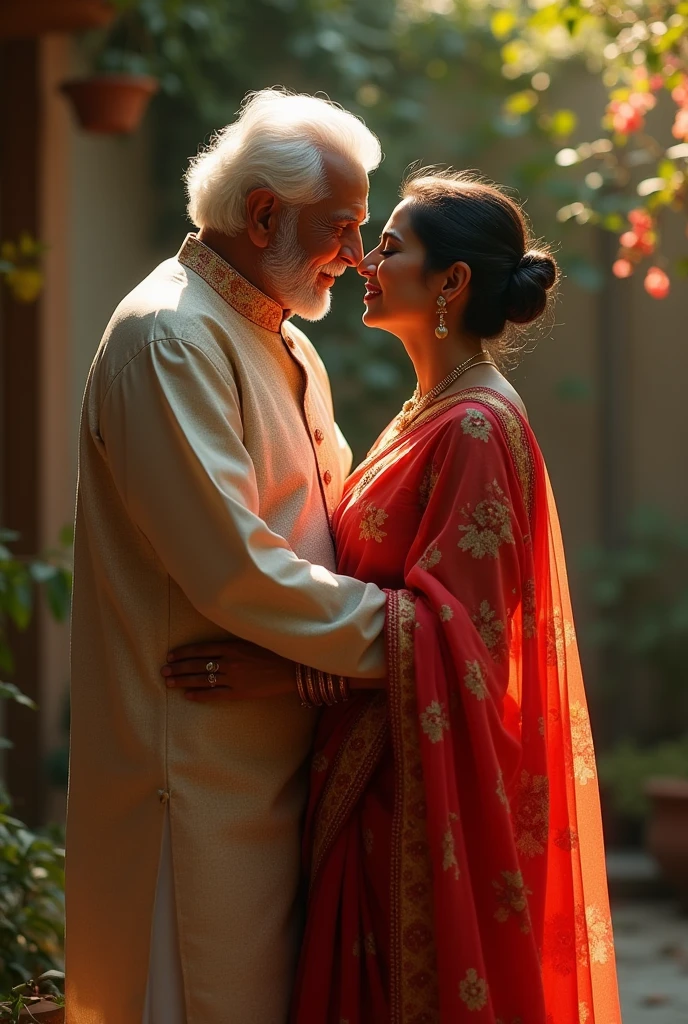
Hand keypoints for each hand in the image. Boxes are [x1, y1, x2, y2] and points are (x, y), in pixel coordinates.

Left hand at [161, 638, 296, 701]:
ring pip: (203, 679)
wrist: (292, 669)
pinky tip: (188, 696)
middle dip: (178, 668)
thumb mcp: (251, 641)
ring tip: (170, 683)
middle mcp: (229, 661)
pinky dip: (201, 695)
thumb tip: (214, 646)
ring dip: (184, 681)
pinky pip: (215, 695)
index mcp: (232, 646)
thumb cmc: (274, 652)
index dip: (184, 653)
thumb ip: (232, 644)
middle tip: (163, 672)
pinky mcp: (239, 692)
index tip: (170, 656)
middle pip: (197, 665)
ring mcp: (233, 678)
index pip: (201, 649)